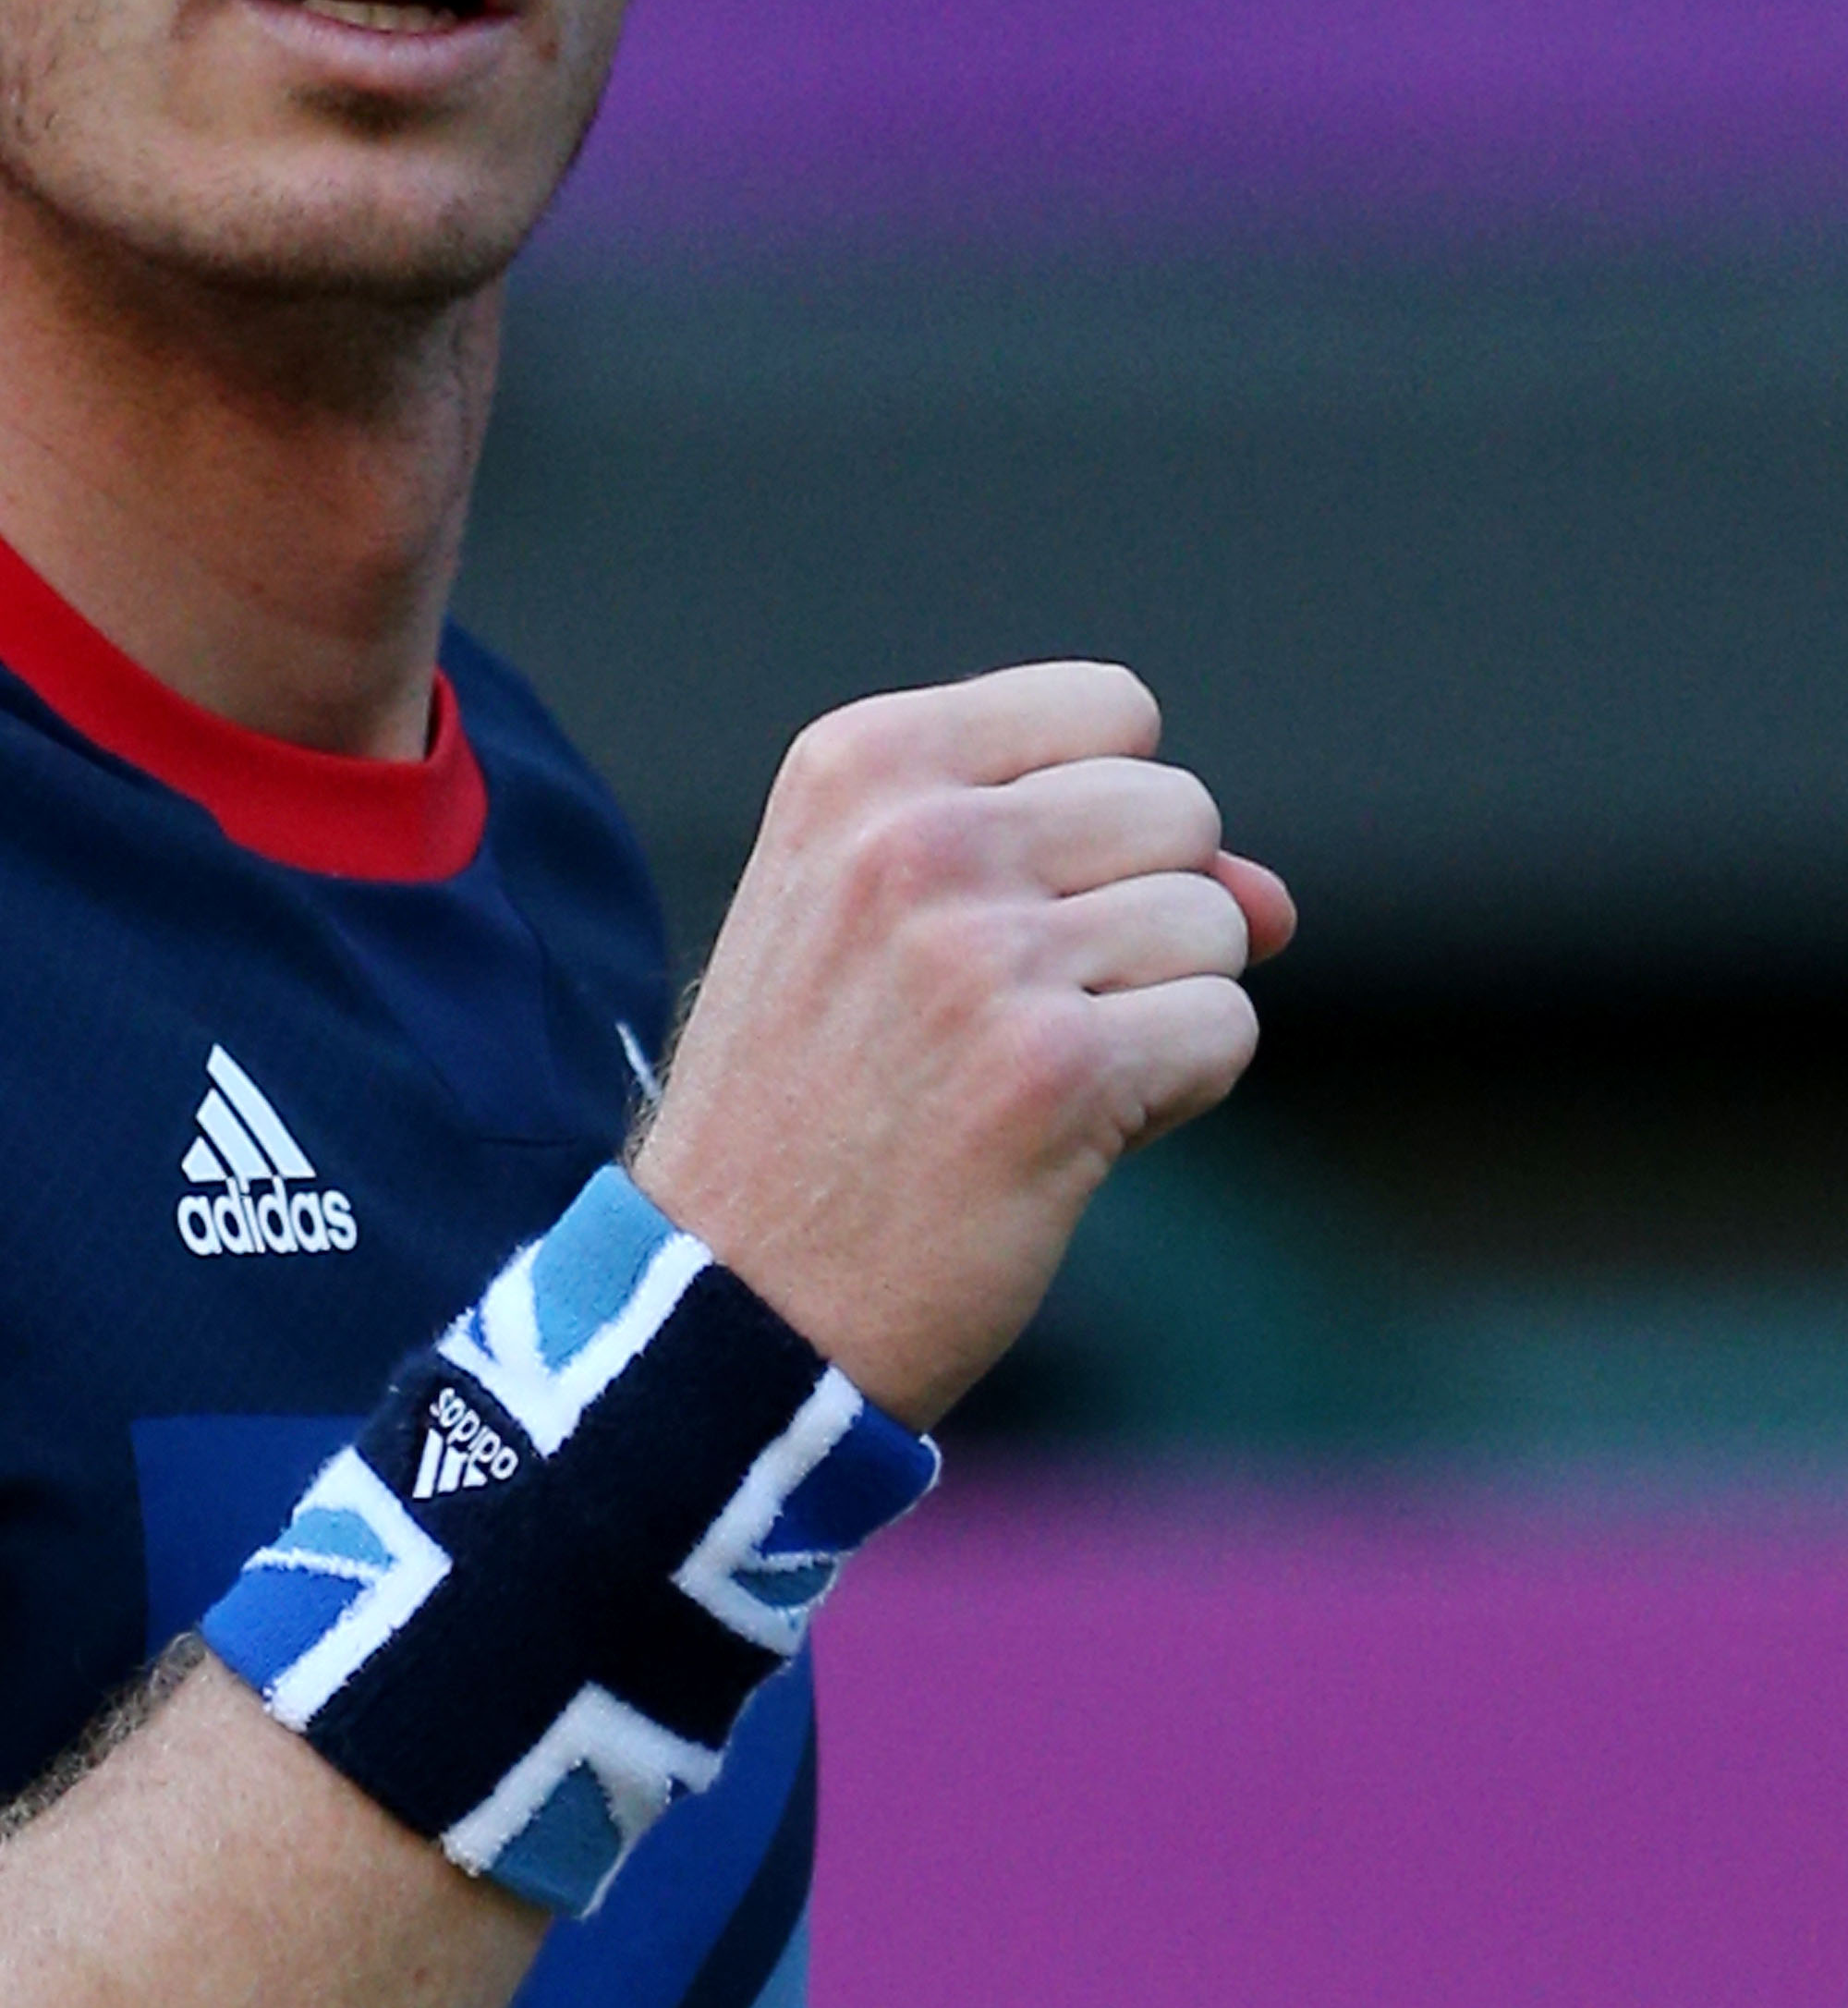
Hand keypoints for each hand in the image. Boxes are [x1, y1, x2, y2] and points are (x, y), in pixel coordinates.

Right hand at [631, 662, 1294, 1428]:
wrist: (732, 1299)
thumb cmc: (815, 1104)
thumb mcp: (884, 926)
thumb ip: (1075, 862)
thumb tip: (1274, 901)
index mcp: (857, 765)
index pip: (1109, 708)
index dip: (1101, 820)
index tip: (1008, 907)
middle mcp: (915, 836)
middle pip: (1177, 809)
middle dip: (1142, 912)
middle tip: (1014, 1012)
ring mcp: (984, 953)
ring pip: (1218, 921)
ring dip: (1159, 1009)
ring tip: (1028, 1076)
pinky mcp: (1055, 1071)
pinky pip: (1222, 1030)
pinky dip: (1174, 1090)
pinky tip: (1062, 1135)